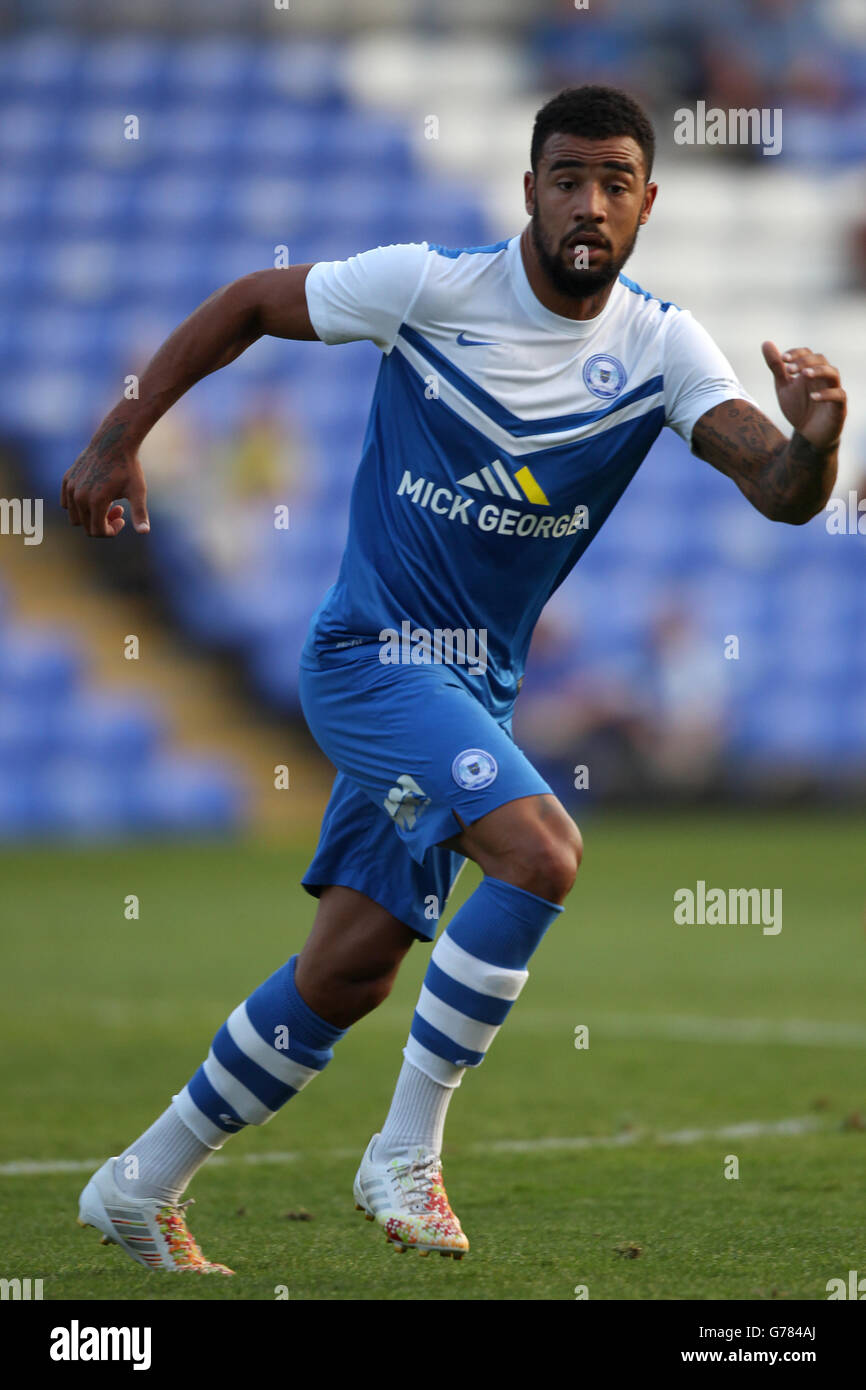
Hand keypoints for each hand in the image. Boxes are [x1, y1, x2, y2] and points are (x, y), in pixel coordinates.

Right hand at [61, 420, 149, 537]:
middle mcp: (79, 497)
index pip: (97, 532)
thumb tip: (144, 532)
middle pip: (86, 527)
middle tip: (118, 509)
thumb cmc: (128, 468)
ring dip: (90, 516)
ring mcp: (70, 488)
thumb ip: (139, 514)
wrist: (114, 442)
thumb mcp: (138, 492)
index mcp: (96, 502)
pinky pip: (66, 503)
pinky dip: (79, 506)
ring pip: (75, 517)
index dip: (111, 531)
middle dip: (103, 524)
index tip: (123, 519)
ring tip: (107, 503)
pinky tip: (94, 495)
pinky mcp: (67, 480)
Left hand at [761, 341, 845, 451]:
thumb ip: (776, 367)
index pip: (807, 353)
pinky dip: (827, 394)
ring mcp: (834, 390)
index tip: (782, 359)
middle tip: (789, 369)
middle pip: (821, 360)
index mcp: (811, 370)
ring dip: (818, 371)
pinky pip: (839, 396)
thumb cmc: (798, 407)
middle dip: (805, 361)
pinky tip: (813, 397)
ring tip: (803, 375)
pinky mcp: (839, 407)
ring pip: (833, 374)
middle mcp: (824, 377)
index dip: (796, 353)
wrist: (807, 434)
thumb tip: (766, 343)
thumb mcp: (783, 387)